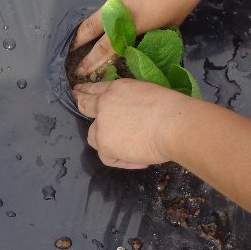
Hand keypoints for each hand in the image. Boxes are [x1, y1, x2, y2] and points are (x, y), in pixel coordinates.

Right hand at [71, 0, 213, 77]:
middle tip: (72, 45)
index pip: (105, 47)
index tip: (80, 70)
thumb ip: (148, 28)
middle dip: (80, 38)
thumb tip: (137, 30)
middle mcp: (117, 4)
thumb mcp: (170, 22)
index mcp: (132, 22)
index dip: (91, 61)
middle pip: (92, 25)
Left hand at [72, 79, 197, 168]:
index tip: (79, 91)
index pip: (97, 89)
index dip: (87, 91)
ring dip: (106, 142)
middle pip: (84, 105)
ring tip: (127, 149)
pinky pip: (107, 158)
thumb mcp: (147, 94)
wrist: (173, 124)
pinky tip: (139, 160)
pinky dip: (122, 161)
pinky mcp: (105, 144)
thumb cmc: (171, 109)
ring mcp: (102, 124)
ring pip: (93, 136)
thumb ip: (132, 102)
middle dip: (81, 104)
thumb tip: (132, 117)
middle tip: (78, 102)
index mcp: (117, 88)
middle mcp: (104, 103)